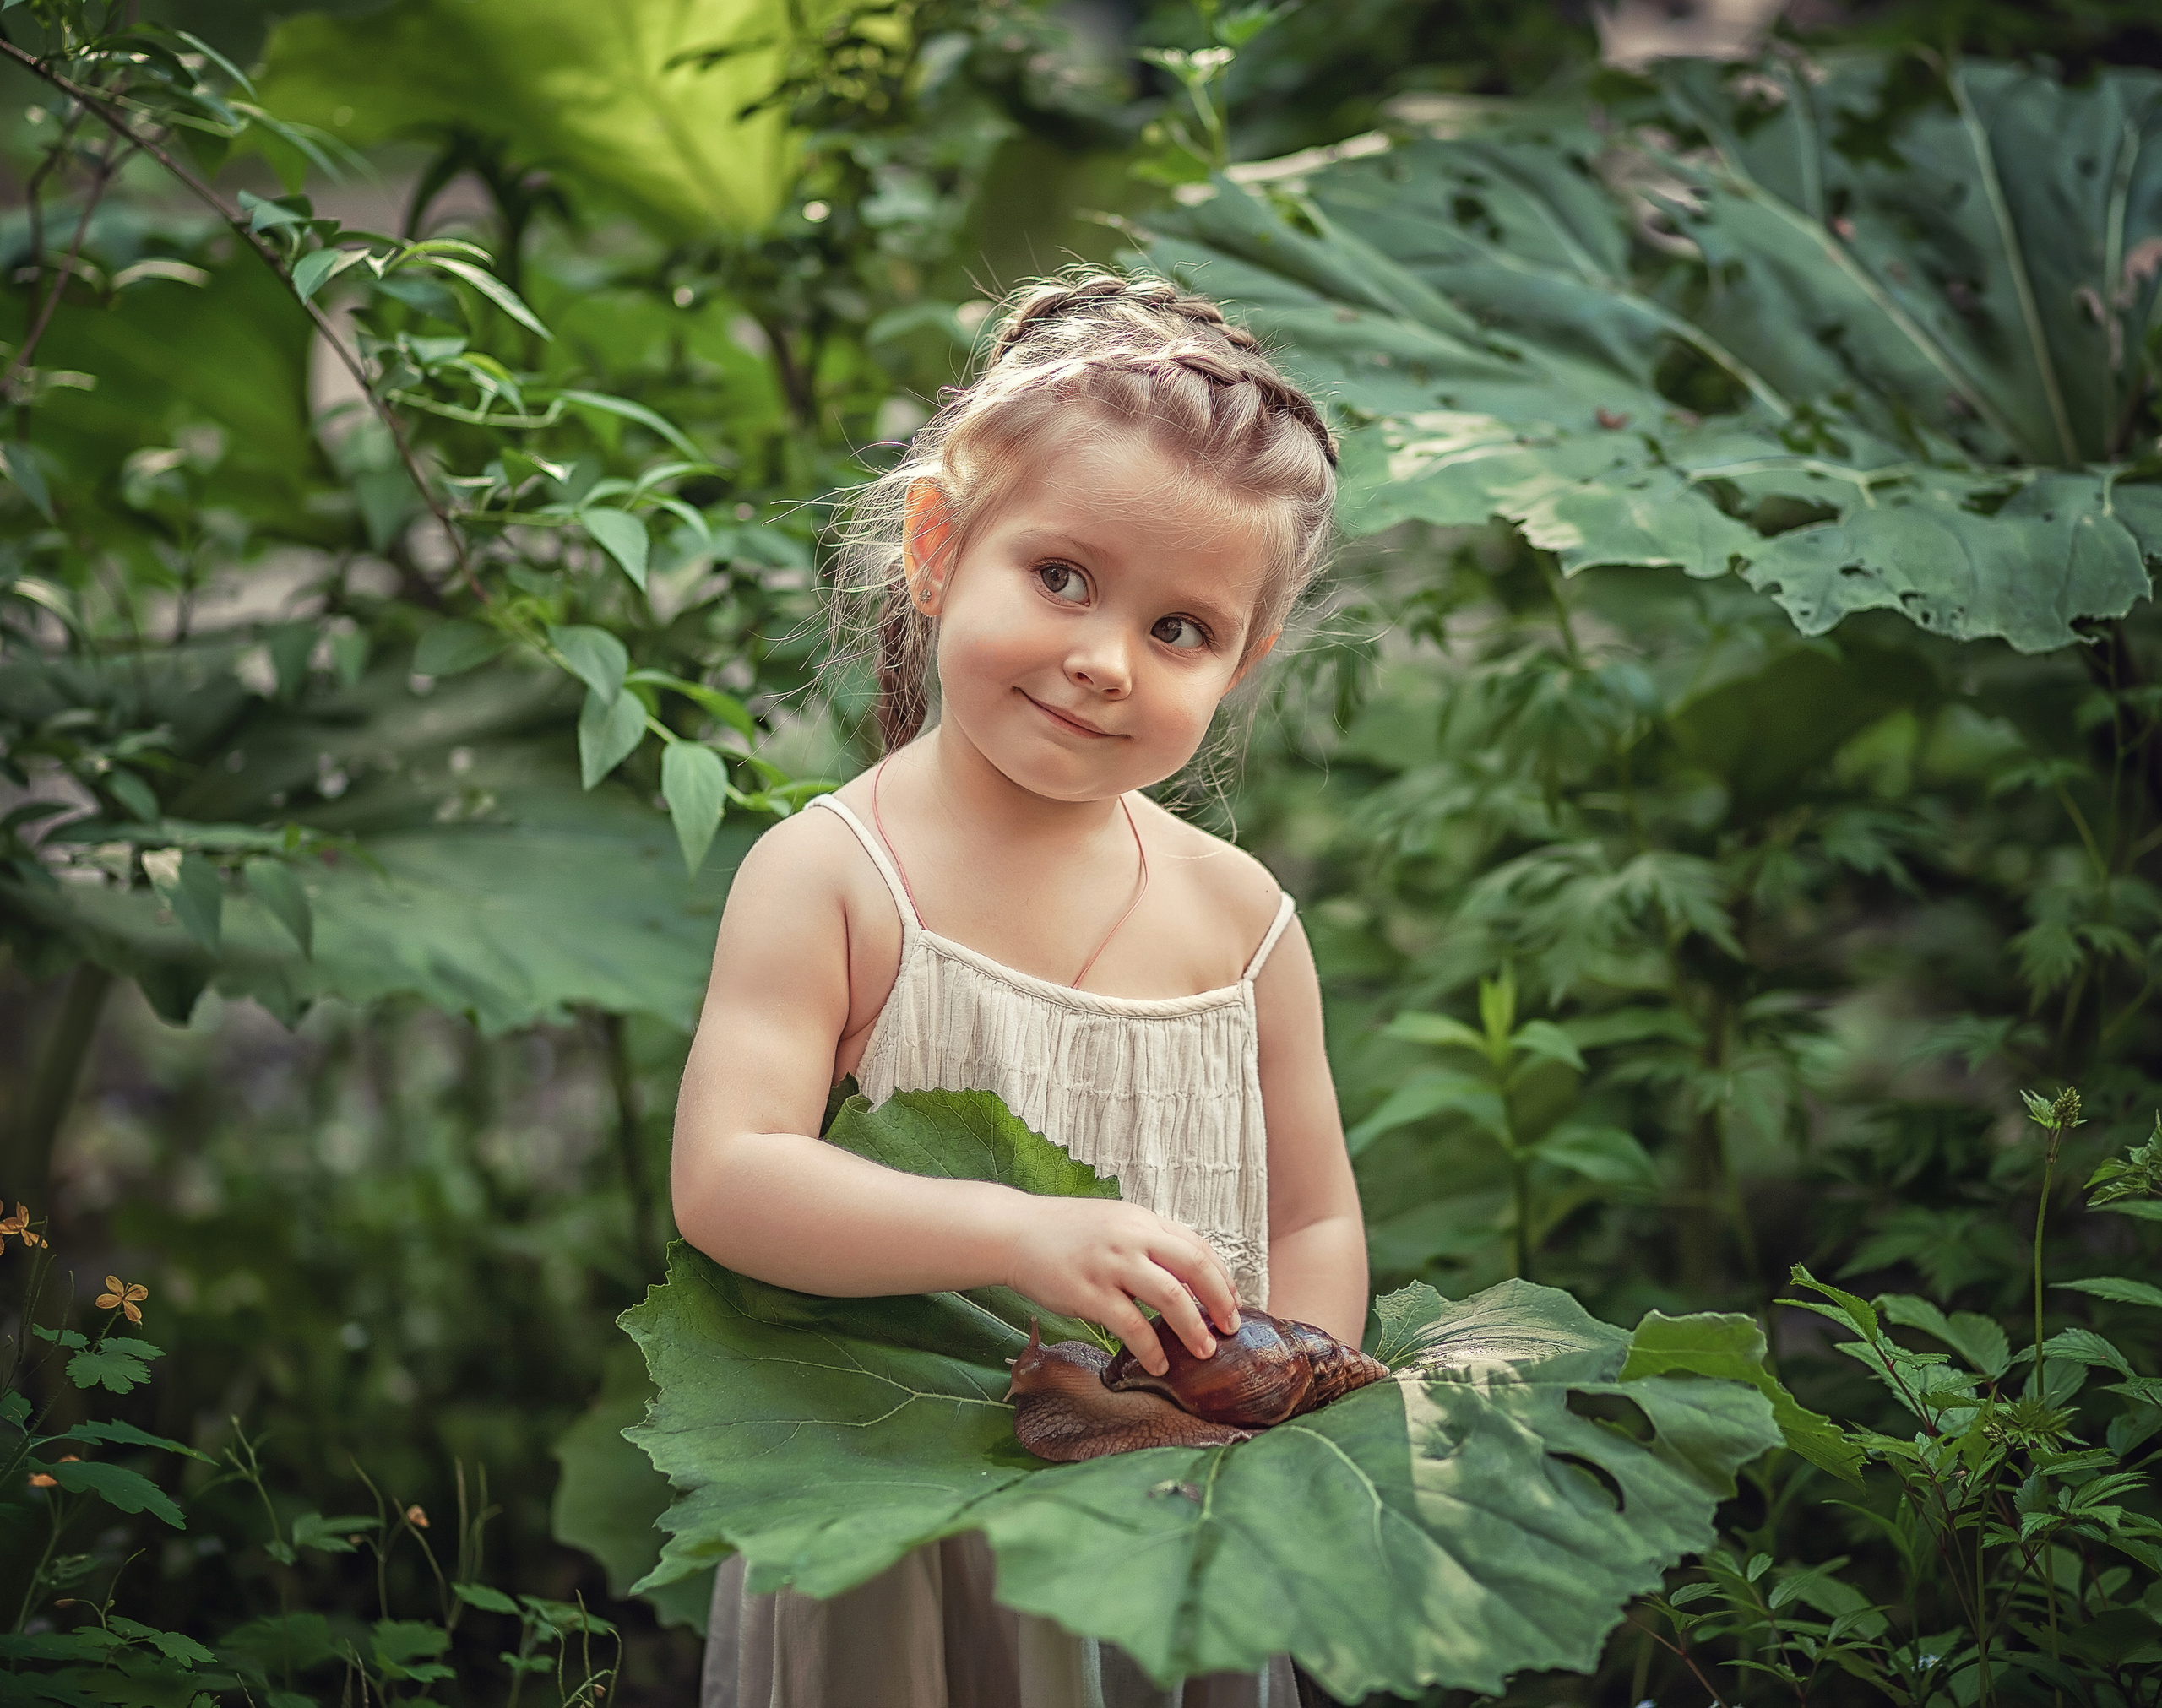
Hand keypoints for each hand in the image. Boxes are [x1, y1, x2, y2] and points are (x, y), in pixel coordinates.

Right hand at [1000, 1196, 1241, 1375]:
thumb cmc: (1064, 1232)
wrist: (1014, 1231)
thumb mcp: (1114, 1221)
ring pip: (1170, 1297)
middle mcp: (1132, 1237)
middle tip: (1231, 1328)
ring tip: (1205, 1351)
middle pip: (1195, 1267)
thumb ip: (1147, 1241)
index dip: (1222, 1277)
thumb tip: (1184, 1274)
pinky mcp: (1089, 1293)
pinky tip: (1159, 1364)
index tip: (1232, 1302)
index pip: (1197, 1246)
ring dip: (1193, 1328)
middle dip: (1221, 1300)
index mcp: (1142, 1221)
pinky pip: (1131, 1326)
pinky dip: (1151, 1349)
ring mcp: (1111, 1264)